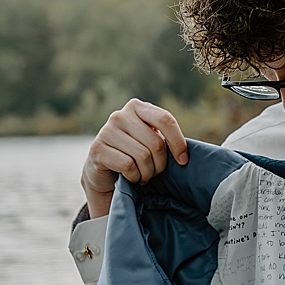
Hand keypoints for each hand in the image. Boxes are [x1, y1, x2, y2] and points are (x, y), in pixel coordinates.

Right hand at [81, 99, 189, 218]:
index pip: (165, 119)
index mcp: (137, 107)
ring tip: (143, 176)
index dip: (178, 142)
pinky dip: (134, 176)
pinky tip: (131, 177)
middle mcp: (120, 115)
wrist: (104, 174)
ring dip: (147, 173)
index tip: (183, 161)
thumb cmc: (134, 157)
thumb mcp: (151, 142)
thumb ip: (165, 138)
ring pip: (143, 156)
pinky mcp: (97, 149)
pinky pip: (128, 165)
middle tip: (155, 172)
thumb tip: (187, 152)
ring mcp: (106, 131)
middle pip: (156, 143)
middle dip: (160, 165)